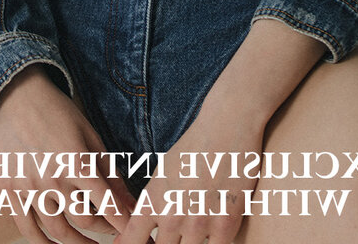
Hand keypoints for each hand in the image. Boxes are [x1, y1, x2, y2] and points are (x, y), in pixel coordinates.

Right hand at [0, 65, 136, 242]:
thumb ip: (110, 172)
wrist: (16, 96)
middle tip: (115, 232)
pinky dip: (42, 243)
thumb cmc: (58, 112)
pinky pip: (27, 229)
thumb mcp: (90, 136)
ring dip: (78, 243)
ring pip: (58, 231)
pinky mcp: (10, 191)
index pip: (107, 205)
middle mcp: (53, 179)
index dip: (123, 222)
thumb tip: (130, 202)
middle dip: (105, 230)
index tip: (133, 230)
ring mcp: (29, 187)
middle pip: (85, 221)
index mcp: (78, 162)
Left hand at [111, 101, 266, 243]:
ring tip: (197, 221)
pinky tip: (215, 230)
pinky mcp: (226, 223)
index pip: (131, 241)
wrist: (226, 125)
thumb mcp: (163, 174)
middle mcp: (172, 215)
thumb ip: (151, 209)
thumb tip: (132, 238)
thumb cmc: (194, 148)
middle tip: (179, 226)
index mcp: (153, 201)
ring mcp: (199, 221)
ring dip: (192, 243)